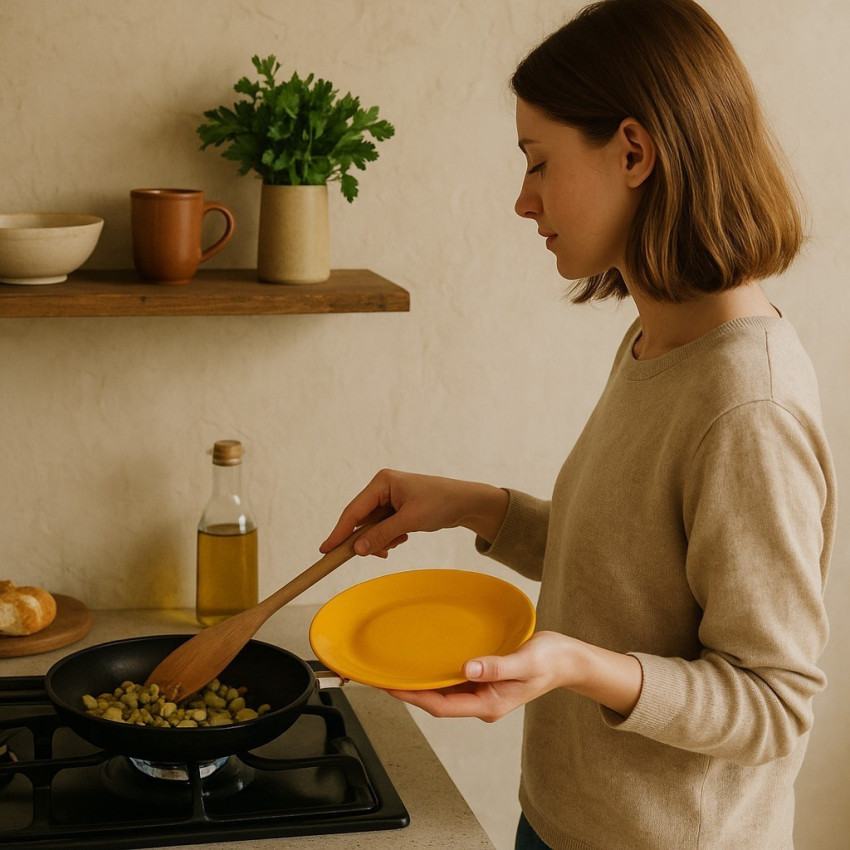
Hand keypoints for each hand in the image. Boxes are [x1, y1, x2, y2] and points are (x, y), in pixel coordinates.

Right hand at [319, 469, 508, 557]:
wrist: (466, 503)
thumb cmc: (440, 504)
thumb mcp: (410, 521)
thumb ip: (382, 534)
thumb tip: (357, 550)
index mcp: (382, 482)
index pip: (353, 511)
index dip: (339, 532)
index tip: (325, 550)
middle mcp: (382, 487)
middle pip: (361, 520)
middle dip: (369, 539)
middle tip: (380, 553)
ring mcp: (389, 497)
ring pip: (372, 527)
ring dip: (382, 539)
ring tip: (399, 542)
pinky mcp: (396, 508)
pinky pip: (382, 527)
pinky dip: (389, 537)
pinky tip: (404, 537)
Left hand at [385, 631, 642, 720]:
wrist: (569, 659)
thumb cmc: (551, 660)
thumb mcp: (525, 661)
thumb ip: (498, 666)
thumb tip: (468, 668)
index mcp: (489, 703)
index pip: (442, 705)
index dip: (414, 696)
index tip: (390, 686)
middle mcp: (482, 700)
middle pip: (437, 700)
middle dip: (409, 691)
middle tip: (381, 677)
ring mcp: (483, 691)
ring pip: (443, 689)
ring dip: (420, 681)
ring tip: (394, 669)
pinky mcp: (484, 678)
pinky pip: (454, 678)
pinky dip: (436, 671)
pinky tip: (425, 660)